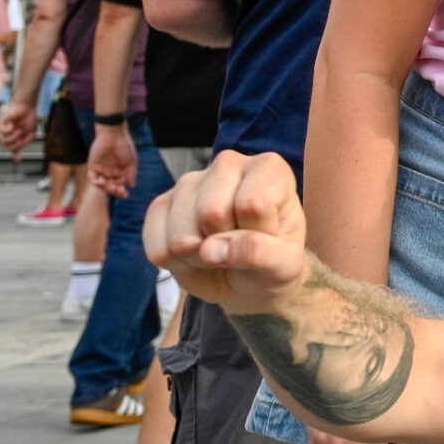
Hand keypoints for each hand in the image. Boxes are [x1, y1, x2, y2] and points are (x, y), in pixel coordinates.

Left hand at [0, 101, 33, 154]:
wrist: (28, 107)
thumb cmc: (30, 119)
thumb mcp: (31, 134)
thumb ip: (24, 144)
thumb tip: (17, 156)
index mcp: (16, 138)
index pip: (14, 149)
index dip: (16, 154)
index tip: (19, 159)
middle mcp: (8, 135)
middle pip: (8, 147)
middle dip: (16, 143)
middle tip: (22, 136)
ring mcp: (4, 130)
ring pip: (3, 141)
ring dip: (13, 137)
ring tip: (18, 130)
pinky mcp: (1, 123)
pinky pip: (2, 131)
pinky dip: (8, 129)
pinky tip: (13, 124)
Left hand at [86, 121, 135, 197]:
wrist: (114, 135)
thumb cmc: (125, 146)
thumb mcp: (131, 162)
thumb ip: (131, 174)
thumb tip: (132, 186)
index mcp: (119, 172)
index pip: (119, 185)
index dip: (122, 192)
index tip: (126, 195)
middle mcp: (110, 172)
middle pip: (110, 187)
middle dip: (115, 191)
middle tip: (120, 192)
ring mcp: (101, 170)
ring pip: (101, 185)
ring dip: (106, 188)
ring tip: (113, 187)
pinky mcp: (92, 166)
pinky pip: (93, 178)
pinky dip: (97, 182)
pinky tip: (103, 182)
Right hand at [144, 151, 312, 311]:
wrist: (248, 279)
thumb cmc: (274, 263)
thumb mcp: (285, 264)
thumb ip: (261, 252)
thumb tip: (211, 249)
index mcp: (269, 168)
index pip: (253, 204)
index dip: (259, 233)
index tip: (269, 236)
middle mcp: (227, 164)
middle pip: (211, 213)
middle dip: (226, 244)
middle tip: (241, 247)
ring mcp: (189, 182)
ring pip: (182, 236)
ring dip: (201, 258)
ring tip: (220, 251)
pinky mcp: (160, 206)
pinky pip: (158, 249)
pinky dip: (178, 264)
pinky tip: (197, 253)